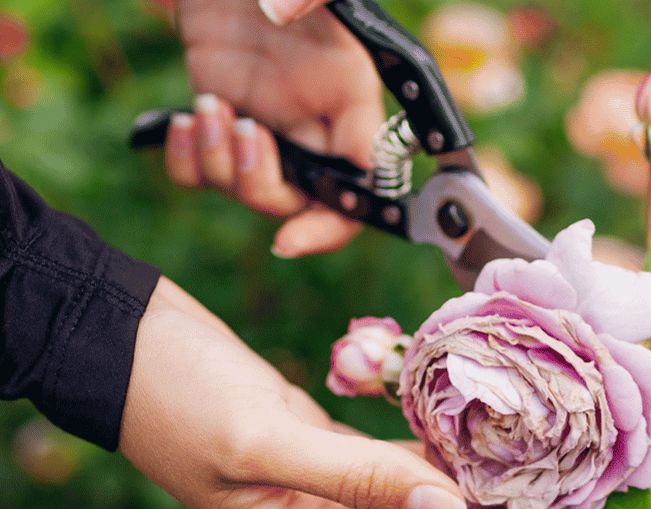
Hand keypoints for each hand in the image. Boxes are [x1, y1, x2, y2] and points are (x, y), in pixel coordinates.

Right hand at [119, 277, 519, 508]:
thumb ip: (355, 478)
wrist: (116, 338)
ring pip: (415, 499)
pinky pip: (392, 457)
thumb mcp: (263, 440)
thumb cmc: (176, 393)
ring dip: (471, 488)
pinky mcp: (318, 440)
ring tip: (538, 467)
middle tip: (560, 504)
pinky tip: (478, 426)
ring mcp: (318, 482)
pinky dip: (435, 447)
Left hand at [166, 0, 384, 255]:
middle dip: (262, 186)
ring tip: (208, 107)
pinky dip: (186, 161)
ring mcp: (264, 123)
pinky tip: (183, 123)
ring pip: (245, 190)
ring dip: (219, 165)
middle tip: (244, 131)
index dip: (333, 223)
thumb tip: (278, 15)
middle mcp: (311, 122)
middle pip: (298, 201)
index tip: (292, 238)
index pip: (362, 184)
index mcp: (349, 98)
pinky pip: (201, 171)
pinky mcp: (221, 116)